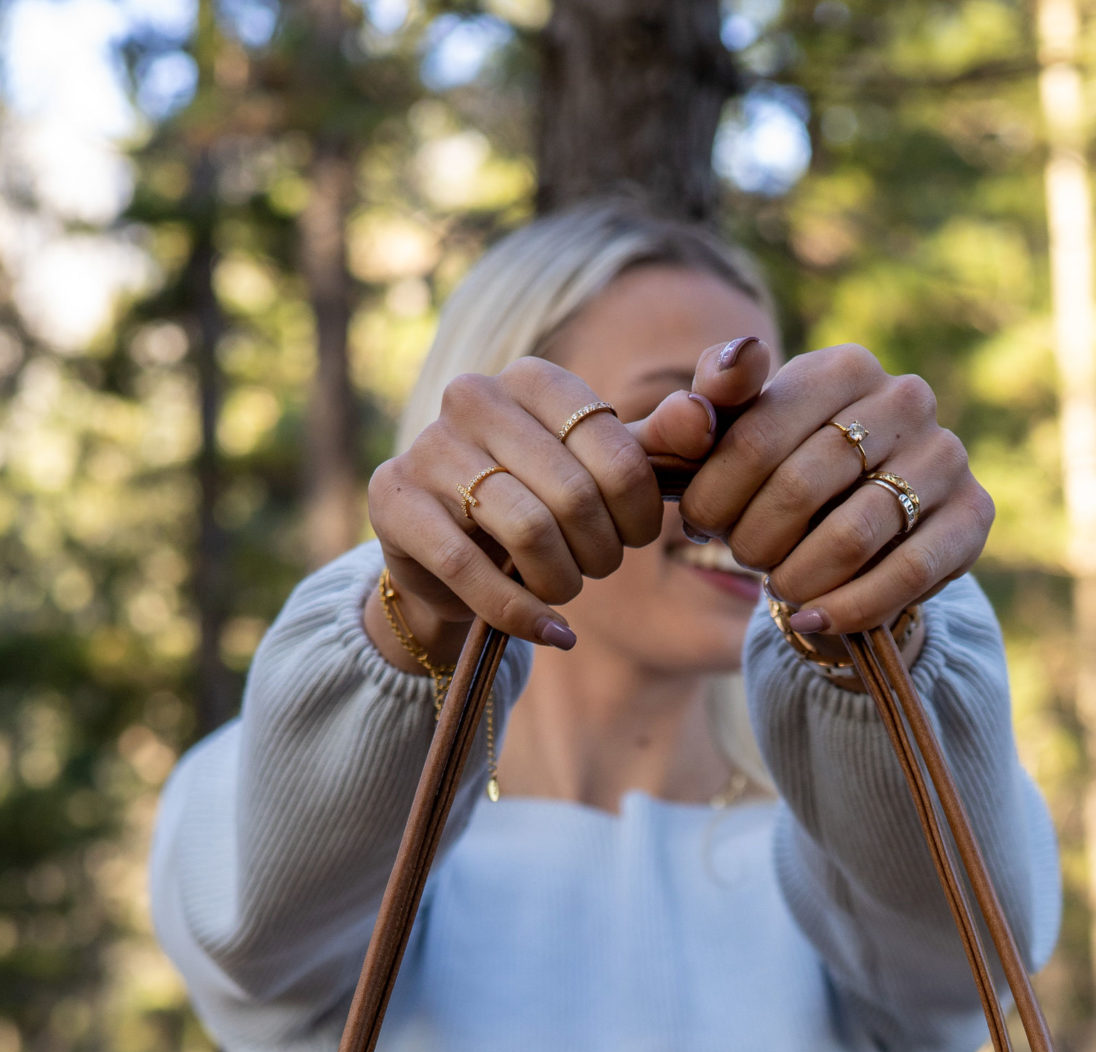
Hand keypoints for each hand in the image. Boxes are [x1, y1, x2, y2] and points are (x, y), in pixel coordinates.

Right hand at [365, 335, 775, 661]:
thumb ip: (652, 448)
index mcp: (534, 378)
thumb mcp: (599, 474)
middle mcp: (474, 396)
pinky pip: (470, 568)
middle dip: (600, 553)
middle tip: (597, 570)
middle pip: (574, 495)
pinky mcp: (394, 503)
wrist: (446, 555)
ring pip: (526, 530)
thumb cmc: (536, 505)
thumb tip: (701, 418)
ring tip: (564, 590)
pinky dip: (521, 613)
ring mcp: (428, 447)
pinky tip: (548, 630)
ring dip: (562, 582)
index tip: (635, 538)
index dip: (639, 513)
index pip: (617, 450)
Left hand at [681, 346, 993, 636]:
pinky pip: (906, 575)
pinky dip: (849, 609)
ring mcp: (946, 456)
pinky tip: (813, 620)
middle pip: (801, 488)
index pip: (755, 436)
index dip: (714, 495)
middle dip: (755, 540)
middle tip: (744, 558)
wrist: (866, 524)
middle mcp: (905, 398)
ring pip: (852, 536)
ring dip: (798, 578)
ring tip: (780, 586)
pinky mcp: (974, 514)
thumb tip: (689, 417)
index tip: (701, 526)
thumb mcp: (737, 434)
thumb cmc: (786, 470)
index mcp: (843, 366)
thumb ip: (699, 414)